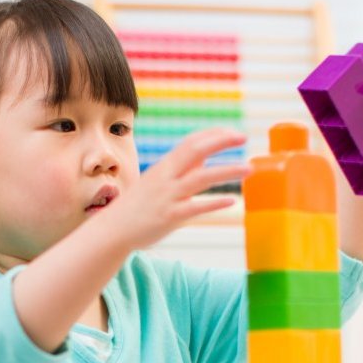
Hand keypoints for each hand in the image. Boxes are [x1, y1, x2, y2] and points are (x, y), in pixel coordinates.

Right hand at [101, 127, 250, 249]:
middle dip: (220, 141)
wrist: (114, 229)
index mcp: (165, 166)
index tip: (233, 132)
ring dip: (226, 171)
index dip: (213, 134)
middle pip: (196, 151)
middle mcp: (167, 177)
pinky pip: (196, 207)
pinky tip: (232, 201)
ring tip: (249, 169)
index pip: (192, 142)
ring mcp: (168, 196)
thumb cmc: (138, 205)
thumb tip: (204, 158)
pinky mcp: (170, 217)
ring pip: (201, 178)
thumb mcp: (158, 181)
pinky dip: (214, 203)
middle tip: (243, 136)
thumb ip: (181, 170)